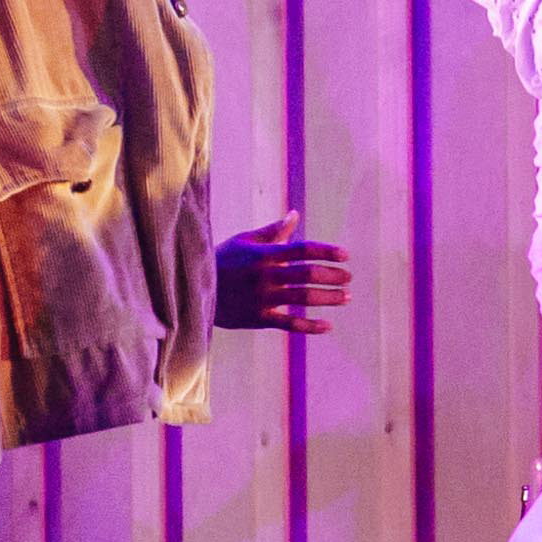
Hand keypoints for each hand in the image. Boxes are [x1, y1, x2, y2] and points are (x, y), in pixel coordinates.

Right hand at [212, 209, 352, 335]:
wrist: (192, 288)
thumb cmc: (221, 260)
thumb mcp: (244, 241)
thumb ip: (273, 231)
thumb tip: (295, 215)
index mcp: (264, 254)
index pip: (303, 250)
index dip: (327, 251)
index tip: (346, 255)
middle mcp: (265, 275)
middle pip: (307, 274)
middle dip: (332, 275)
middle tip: (349, 277)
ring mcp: (262, 298)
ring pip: (302, 298)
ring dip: (329, 298)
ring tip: (346, 297)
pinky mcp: (258, 318)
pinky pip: (289, 323)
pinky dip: (310, 326)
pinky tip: (328, 326)